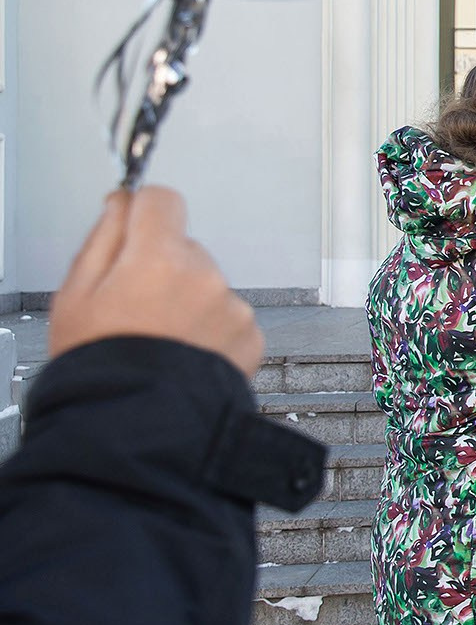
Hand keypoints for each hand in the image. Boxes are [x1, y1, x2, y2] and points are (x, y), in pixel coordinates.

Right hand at [48, 188, 262, 379]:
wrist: (136, 423)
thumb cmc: (102, 365)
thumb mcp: (75, 294)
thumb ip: (103, 237)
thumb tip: (122, 202)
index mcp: (159, 259)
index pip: (163, 200)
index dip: (143, 212)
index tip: (133, 226)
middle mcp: (205, 277)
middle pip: (185, 248)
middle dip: (161, 267)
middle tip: (134, 309)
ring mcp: (233, 308)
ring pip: (208, 284)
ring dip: (188, 301)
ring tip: (159, 339)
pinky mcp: (251, 336)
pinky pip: (227, 317)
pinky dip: (210, 330)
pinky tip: (183, 353)